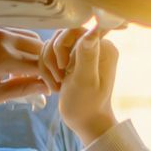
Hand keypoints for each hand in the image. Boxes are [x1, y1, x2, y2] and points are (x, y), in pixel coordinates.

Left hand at [0, 25, 50, 105]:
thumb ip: (20, 90)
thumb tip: (44, 88)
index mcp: (6, 58)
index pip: (42, 66)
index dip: (52, 78)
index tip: (54, 90)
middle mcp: (7, 39)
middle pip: (42, 49)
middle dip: (48, 65)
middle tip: (47, 82)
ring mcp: (0, 31)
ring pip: (32, 39)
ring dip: (38, 55)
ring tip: (33, 74)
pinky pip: (19, 35)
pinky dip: (25, 48)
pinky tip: (19, 64)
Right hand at [41, 26, 118, 143]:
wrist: (84, 120)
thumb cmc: (87, 105)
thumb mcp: (85, 81)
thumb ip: (87, 56)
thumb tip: (93, 29)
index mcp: (103, 46)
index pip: (74, 29)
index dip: (61, 45)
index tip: (64, 67)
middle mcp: (94, 45)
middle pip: (60, 35)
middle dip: (53, 57)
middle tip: (60, 77)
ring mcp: (81, 53)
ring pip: (52, 45)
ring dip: (48, 65)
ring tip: (58, 82)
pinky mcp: (70, 60)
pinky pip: (50, 55)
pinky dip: (46, 70)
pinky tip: (54, 84)